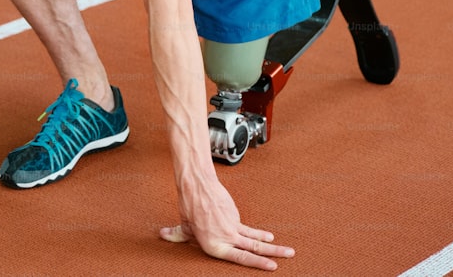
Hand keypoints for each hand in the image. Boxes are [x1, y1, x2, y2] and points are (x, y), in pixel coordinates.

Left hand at [159, 175, 293, 270]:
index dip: (254, 264)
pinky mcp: (236, 217)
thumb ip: (175, 235)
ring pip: (257, 241)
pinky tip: (270, 237)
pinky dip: (261, 234)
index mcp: (212, 246)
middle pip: (252, 251)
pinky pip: (251, 230)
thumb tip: (163, 235)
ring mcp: (232, 228)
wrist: (197, 185)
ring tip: (289, 251)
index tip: (268, 268)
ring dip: (274, 247)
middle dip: (270, 258)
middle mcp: (225, 239)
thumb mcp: (182, 225)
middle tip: (282, 264)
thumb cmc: (190, 206)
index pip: (237, 259)